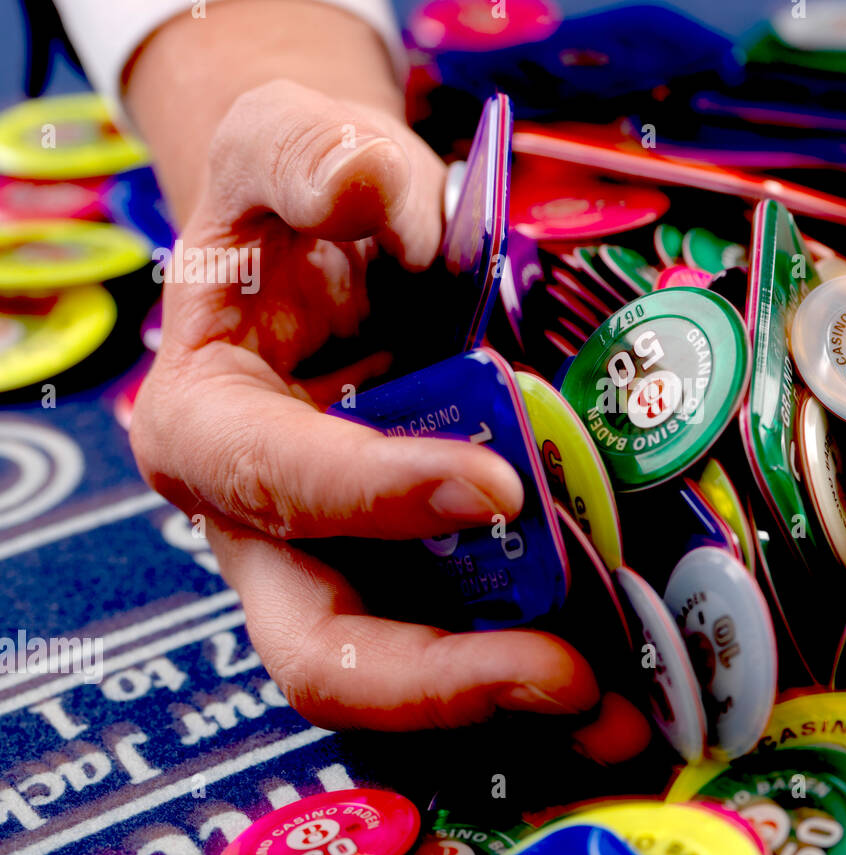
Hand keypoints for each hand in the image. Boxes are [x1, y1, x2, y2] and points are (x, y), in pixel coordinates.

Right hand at [131, 79, 645, 758]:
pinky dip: (539, 668)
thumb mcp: (280, 143)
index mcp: (211, 427)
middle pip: (321, 648)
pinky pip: (469, 644)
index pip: (277, 482)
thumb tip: (375, 200)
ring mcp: (346, 563)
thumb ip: (308, 157)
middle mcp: (265, 528)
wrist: (335, 252)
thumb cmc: (296, 207)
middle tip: (565, 675)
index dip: (379, 494)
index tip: (497, 486)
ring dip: (510, 702)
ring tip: (622, 711)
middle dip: (441, 677)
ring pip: (403, 676)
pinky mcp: (419, 574)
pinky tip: (625, 678)